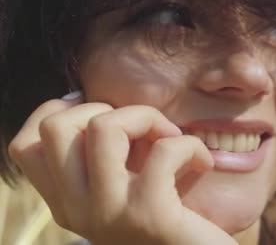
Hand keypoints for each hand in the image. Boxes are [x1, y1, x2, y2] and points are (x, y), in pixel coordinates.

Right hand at [8, 94, 236, 244]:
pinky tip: (202, 163)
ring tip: (172, 138)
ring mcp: (109, 214)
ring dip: (148, 117)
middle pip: (55, 127)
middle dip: (108, 109)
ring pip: (104, 126)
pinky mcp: (150, 215)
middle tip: (145, 131)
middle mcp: (76, 210)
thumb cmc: (173, 220)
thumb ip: (108, 157)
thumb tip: (102, 103)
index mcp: (66, 203)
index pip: (25, 145)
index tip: (105, 113)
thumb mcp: (126, 187)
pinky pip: (164, 150)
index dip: (59, 112)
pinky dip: (190, 145)